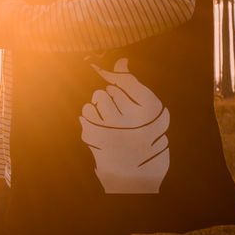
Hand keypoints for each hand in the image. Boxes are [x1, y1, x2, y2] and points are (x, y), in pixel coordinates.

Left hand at [79, 57, 170, 194]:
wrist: (136, 174)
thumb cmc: (144, 136)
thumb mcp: (149, 109)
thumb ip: (132, 84)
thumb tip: (120, 60)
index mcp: (148, 110)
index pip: (125, 80)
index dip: (119, 81)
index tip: (119, 89)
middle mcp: (129, 119)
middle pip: (109, 89)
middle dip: (112, 97)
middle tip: (119, 114)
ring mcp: (110, 129)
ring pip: (97, 98)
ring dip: (100, 106)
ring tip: (109, 120)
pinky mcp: (95, 137)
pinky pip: (86, 113)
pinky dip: (90, 118)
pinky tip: (99, 127)